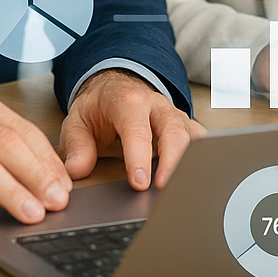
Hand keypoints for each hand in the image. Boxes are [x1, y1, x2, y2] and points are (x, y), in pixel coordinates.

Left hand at [59, 69, 205, 190]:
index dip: (139, 157)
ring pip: (192, 134)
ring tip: (183, 188)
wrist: (113, 87)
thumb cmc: (98, 107)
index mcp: (127, 102)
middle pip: (174, 130)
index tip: (139, 183)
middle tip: (163, 189)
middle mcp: (155, 105)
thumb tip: (77, 170)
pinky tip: (193, 177)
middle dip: (172, 161)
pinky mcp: (183, 124)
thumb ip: (76, 147)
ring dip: (191, 161)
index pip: (137, 129)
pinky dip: (201, 156)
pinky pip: (200, 138)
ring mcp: (173, 114)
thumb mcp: (77, 122)